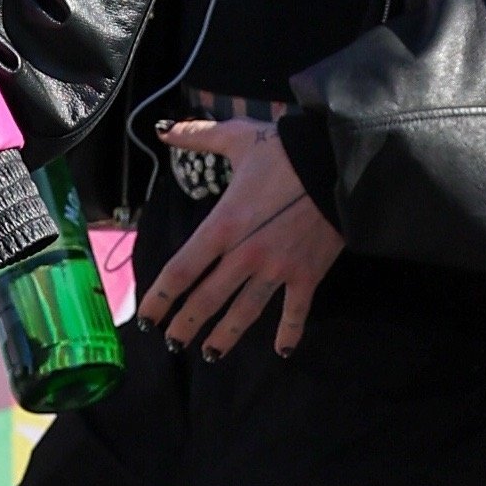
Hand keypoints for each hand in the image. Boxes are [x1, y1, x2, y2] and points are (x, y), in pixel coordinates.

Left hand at [139, 120, 344, 359]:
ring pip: (245, 312)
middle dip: (186, 325)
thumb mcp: (238, 137)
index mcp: (222, 225)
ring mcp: (277, 269)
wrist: (338, 161)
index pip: (181, 269)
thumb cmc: (286, 149)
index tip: (147, 317)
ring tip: (209, 355)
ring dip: (225, 336)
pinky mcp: (307, 274)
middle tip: (172, 343)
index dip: (160, 298)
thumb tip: (164, 130)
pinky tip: (281, 352)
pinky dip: (289, 333)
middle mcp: (245, 255)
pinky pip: (296, 311)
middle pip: (207, 299)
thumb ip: (197, 136)